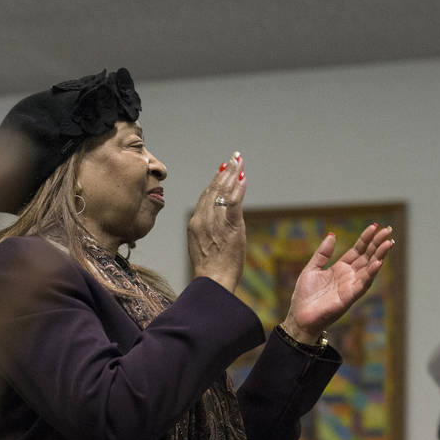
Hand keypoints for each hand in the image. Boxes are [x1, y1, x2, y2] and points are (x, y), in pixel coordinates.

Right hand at [187, 152, 246, 292]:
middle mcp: (203, 219)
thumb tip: (216, 220)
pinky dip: (239, 189)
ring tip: (238, 162)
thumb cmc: (210, 268)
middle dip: (224, 172)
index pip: (205, 196)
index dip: (214, 180)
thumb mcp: (203, 244)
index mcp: (195, 223)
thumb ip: (209, 229)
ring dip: (232, 175)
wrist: (212, 281)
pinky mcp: (230, 227)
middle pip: (214, 190)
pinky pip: (234, 203)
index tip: (222, 169)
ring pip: (223, 193)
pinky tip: (243, 178)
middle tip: (233, 159)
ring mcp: (216, 223)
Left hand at [281, 224, 394, 342]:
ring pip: (369, 268)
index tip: (375, 226)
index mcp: (340, 268)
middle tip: (388, 230)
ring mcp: (350, 286)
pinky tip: (378, 262)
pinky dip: (371, 273)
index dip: (366, 238)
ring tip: (388, 243)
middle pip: (367, 257)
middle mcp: (349, 276)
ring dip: (379, 256)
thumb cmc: (305, 296)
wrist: (299, 317)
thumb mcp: (311, 269)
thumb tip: (332, 234)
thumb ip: (323, 253)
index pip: (358, 250)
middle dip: (377, 244)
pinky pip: (363, 284)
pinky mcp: (349, 297)